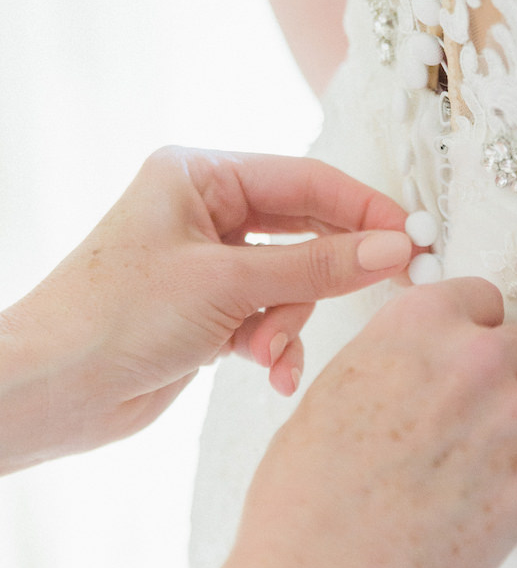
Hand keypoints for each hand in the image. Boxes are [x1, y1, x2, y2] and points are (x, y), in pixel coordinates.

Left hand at [0, 147, 415, 465]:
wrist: (51, 392)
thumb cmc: (116, 317)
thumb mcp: (228, 285)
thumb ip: (317, 265)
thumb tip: (395, 248)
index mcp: (199, 176)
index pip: (306, 181)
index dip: (364, 208)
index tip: (415, 238)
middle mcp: (204, 212)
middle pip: (305, 231)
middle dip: (328, 273)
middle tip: (390, 289)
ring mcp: (207, 263)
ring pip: (291, 283)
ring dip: (290, 322)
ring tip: (271, 353)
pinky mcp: (208, 312)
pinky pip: (269, 318)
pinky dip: (274, 344)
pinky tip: (270, 373)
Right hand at [243, 277, 516, 567]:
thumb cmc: (311, 493)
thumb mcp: (338, 386)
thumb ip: (401, 358)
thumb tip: (431, 363)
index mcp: (420, 322)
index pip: (485, 300)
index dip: (474, 336)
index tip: (463, 365)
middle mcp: (476, 356)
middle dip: (501, 383)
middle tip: (463, 431)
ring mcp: (515, 414)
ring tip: (466, 478)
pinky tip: (480, 511)